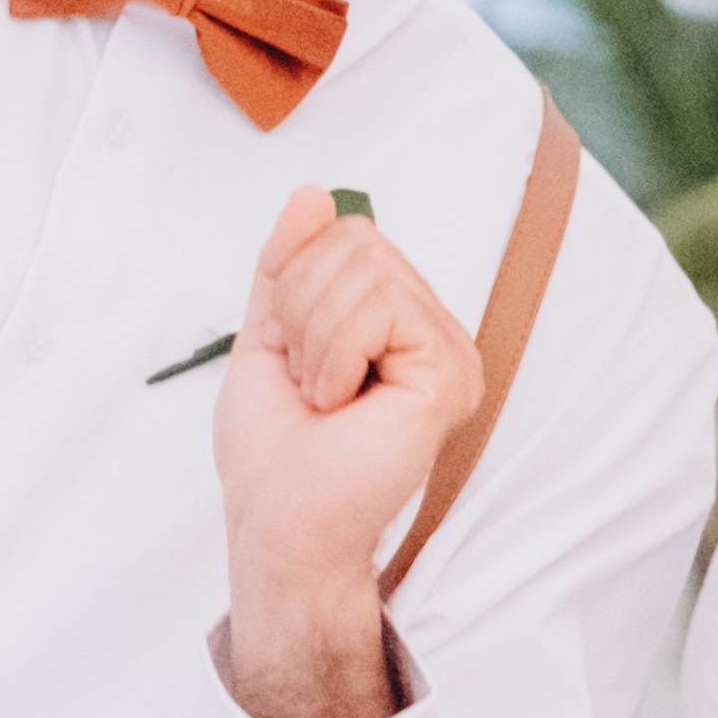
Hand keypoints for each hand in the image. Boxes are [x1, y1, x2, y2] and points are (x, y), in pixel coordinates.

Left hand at [211, 182, 484, 717]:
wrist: (283, 525)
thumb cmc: (275, 454)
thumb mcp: (267, 336)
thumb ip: (289, 266)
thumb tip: (312, 192)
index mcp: (397, 322)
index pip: (347, 235)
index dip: (295, 283)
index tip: (293, 359)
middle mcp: (434, 333)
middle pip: (357, 240)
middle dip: (302, 308)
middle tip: (310, 381)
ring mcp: (450, 353)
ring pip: (367, 268)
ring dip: (316, 338)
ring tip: (326, 397)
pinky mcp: (451, 375)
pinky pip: (381, 307)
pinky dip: (336, 353)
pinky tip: (344, 404)